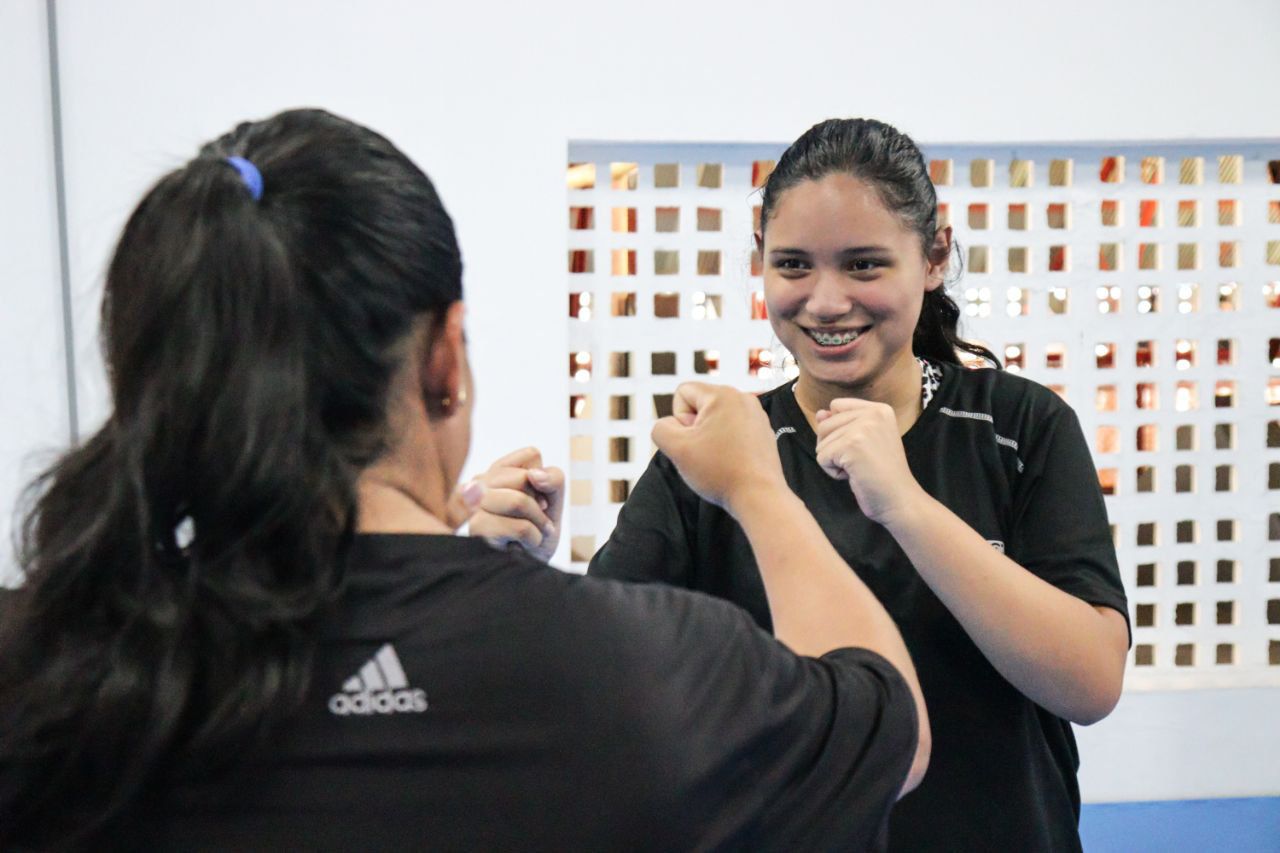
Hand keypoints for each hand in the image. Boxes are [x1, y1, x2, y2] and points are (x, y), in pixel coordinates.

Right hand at [451, 447, 564, 561]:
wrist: (530, 568)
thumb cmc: (539, 532)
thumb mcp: (554, 500)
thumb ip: (553, 479)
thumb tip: (534, 476)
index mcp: (498, 471)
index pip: (532, 454)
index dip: (544, 478)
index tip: (541, 499)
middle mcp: (481, 483)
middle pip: (524, 477)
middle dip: (540, 504)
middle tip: (539, 520)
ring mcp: (475, 506)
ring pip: (519, 501)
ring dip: (538, 523)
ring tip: (533, 533)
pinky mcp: (477, 530)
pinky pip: (519, 527)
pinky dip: (533, 538)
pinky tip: (525, 546)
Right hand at [651, 382, 787, 513]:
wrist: (759, 497)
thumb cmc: (720, 472)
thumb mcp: (676, 449)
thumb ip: (661, 429)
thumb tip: (670, 424)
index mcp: (723, 394)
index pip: (683, 392)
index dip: (679, 419)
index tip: (693, 440)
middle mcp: (743, 398)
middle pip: (700, 405)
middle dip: (695, 429)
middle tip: (705, 452)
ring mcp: (756, 415)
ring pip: (715, 420)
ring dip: (709, 438)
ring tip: (719, 459)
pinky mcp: (763, 432)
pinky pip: (733, 431)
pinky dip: (727, 445)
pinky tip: (732, 463)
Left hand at [814, 399, 924, 525]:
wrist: (899, 500)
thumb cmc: (881, 475)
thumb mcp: (864, 441)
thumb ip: (841, 423)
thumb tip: (819, 413)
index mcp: (880, 409)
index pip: (836, 406)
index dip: (839, 430)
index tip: (862, 447)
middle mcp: (873, 413)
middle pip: (825, 425)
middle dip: (834, 448)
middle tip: (862, 461)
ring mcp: (862, 428)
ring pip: (821, 443)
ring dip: (835, 462)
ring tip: (860, 468)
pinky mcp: (851, 446)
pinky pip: (821, 458)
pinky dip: (833, 472)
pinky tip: (855, 475)